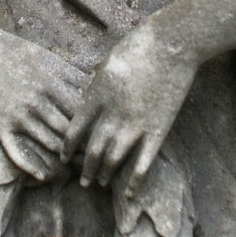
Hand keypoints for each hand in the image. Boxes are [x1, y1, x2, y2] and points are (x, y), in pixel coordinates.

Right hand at [0, 25, 88, 182]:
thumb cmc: (16, 50)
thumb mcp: (47, 56)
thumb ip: (70, 72)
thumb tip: (95, 84)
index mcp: (51, 83)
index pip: (80, 112)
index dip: (94, 126)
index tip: (105, 135)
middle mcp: (37, 102)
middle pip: (68, 131)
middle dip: (84, 145)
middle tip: (98, 157)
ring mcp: (18, 115)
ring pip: (48, 143)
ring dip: (64, 157)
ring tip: (80, 168)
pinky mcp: (0, 124)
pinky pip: (16, 152)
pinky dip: (30, 167)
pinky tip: (43, 176)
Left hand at [61, 17, 200, 195]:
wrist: (171, 43)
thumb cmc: (138, 46)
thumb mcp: (107, 64)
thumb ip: (95, 87)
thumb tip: (84, 104)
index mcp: (97, 95)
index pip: (75, 130)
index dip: (68, 148)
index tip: (64, 158)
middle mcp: (113, 113)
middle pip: (93, 150)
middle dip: (86, 168)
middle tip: (83, 180)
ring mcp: (136, 124)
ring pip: (114, 159)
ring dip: (105, 174)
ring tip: (101, 183)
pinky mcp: (158, 129)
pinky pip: (143, 163)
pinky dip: (134, 181)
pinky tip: (128, 193)